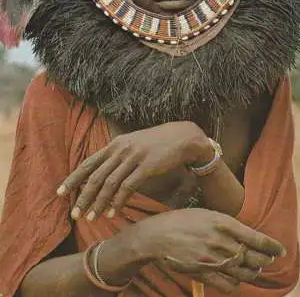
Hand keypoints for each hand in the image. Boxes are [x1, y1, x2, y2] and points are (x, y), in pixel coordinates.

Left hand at [57, 121, 211, 219]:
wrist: (182, 137)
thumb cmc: (157, 143)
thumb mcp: (133, 144)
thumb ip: (117, 156)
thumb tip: (101, 172)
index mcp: (115, 144)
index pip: (88, 163)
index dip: (73, 179)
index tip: (59, 193)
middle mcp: (121, 149)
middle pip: (95, 176)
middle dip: (82, 197)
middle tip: (74, 214)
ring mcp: (133, 157)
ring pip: (109, 184)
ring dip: (99, 203)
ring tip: (91, 218)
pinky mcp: (147, 166)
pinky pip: (128, 187)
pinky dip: (118, 202)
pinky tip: (113, 213)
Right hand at [135, 208, 286, 293]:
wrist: (158, 235)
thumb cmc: (183, 220)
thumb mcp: (207, 214)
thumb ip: (227, 225)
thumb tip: (246, 235)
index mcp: (223, 222)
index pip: (257, 239)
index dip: (272, 246)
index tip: (280, 250)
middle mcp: (221, 242)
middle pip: (254, 258)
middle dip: (265, 260)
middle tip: (269, 259)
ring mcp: (213, 260)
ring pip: (245, 273)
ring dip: (253, 272)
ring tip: (253, 268)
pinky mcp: (204, 274)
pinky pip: (230, 286)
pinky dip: (237, 283)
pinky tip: (235, 278)